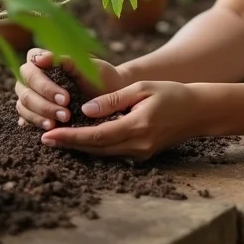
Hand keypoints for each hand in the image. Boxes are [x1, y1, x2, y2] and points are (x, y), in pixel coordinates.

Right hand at [15, 48, 127, 129]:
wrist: (111, 95)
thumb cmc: (100, 76)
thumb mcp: (89, 67)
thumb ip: (66, 60)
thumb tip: (40, 58)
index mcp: (44, 58)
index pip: (31, 66)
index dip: (43, 83)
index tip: (65, 97)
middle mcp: (33, 75)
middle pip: (25, 88)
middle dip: (45, 102)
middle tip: (67, 111)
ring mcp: (30, 94)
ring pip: (23, 105)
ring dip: (42, 115)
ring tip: (63, 121)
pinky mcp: (32, 111)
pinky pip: (26, 118)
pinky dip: (36, 123)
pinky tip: (50, 127)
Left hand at [39, 80, 198, 160]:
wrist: (199, 111)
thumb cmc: (172, 94)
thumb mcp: (143, 88)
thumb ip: (114, 99)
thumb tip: (86, 109)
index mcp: (137, 126)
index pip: (96, 135)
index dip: (70, 137)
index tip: (48, 135)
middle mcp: (137, 145)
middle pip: (95, 149)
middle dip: (70, 144)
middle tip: (44, 138)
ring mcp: (141, 153)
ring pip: (103, 153)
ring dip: (81, 146)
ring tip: (58, 137)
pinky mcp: (143, 155)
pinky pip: (114, 152)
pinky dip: (97, 145)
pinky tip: (83, 137)